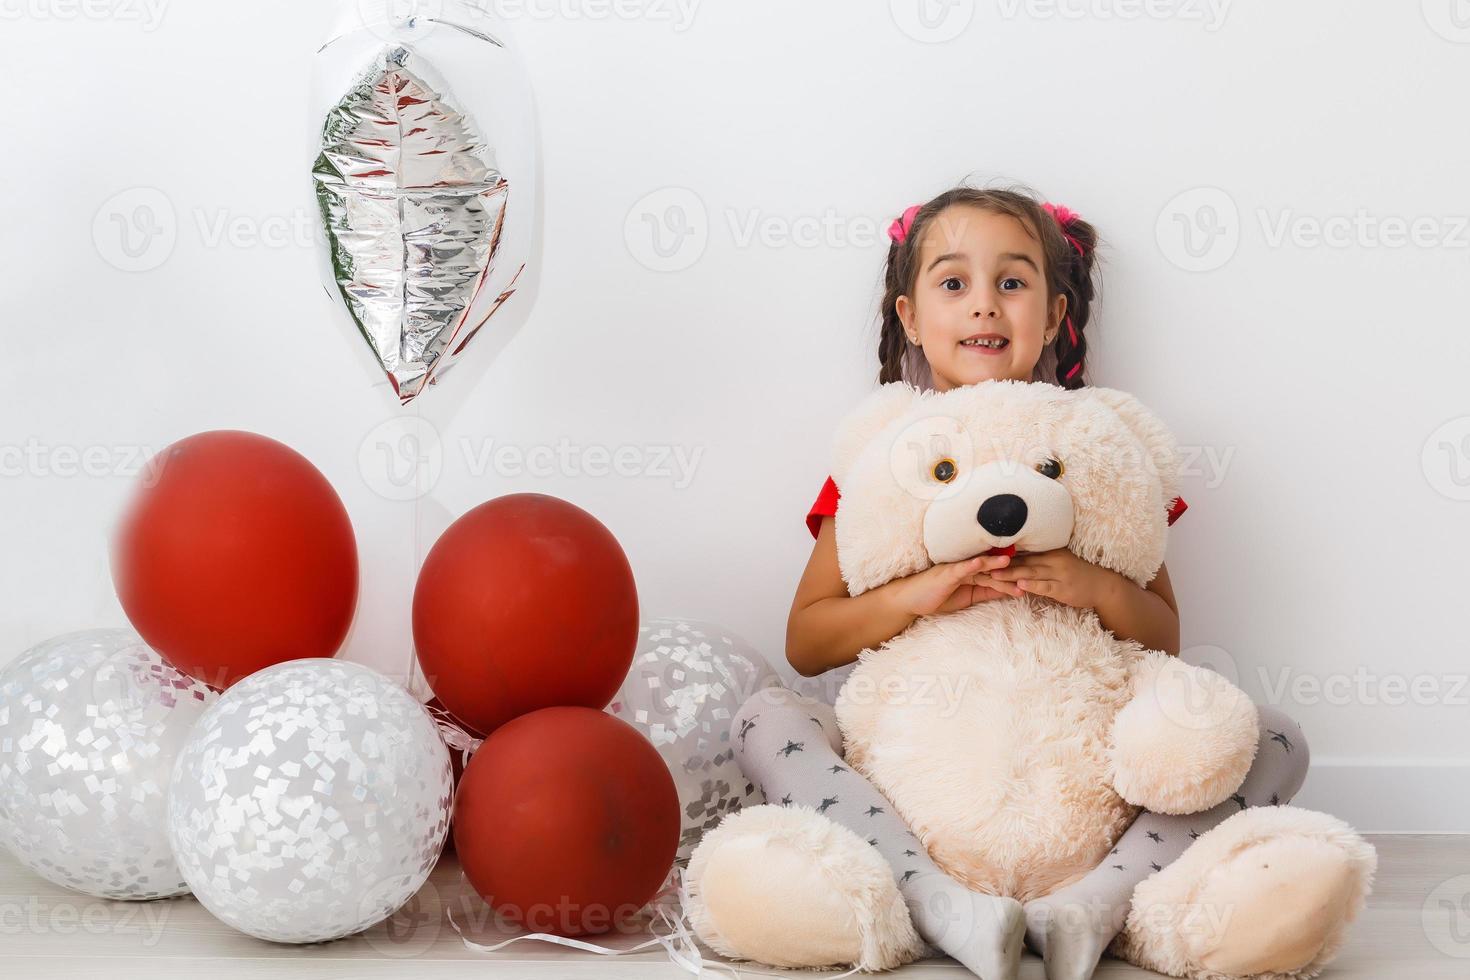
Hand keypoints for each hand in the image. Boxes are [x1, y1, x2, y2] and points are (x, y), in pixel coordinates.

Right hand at [887, 553, 1018, 616]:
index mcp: (974, 574)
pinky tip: (982, 562)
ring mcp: (957, 569)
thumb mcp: (968, 598)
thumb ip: (987, 593)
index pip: (998, 573)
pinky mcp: (947, 573)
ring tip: (1010, 562)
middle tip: (1027, 570)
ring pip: (980, 567)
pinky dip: (972, 565)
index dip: (1014, 574)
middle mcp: (968, 568)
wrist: (912, 600)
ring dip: (995, 564)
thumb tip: (1009, 591)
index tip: (1032, 576)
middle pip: (993, 569)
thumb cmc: (938, 597)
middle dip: (1010, 570)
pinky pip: (961, 568)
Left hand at [985, 547, 1117, 608]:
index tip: (983, 553)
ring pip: (1030, 572)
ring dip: (1011, 574)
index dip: (1002, 553)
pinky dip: (1032, 585)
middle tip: (980, 564)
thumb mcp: (1057, 562)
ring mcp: (1058, 573)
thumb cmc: (1076, 574)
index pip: (1022, 551)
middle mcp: (1053, 559)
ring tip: (993, 574)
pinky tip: (1020, 585)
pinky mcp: (1063, 588)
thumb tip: (1014, 559)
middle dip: (1000, 563)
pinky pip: (1045, 586)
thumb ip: (1038, 561)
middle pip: (1022, 561)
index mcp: (1049, 551)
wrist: (1102, 585)